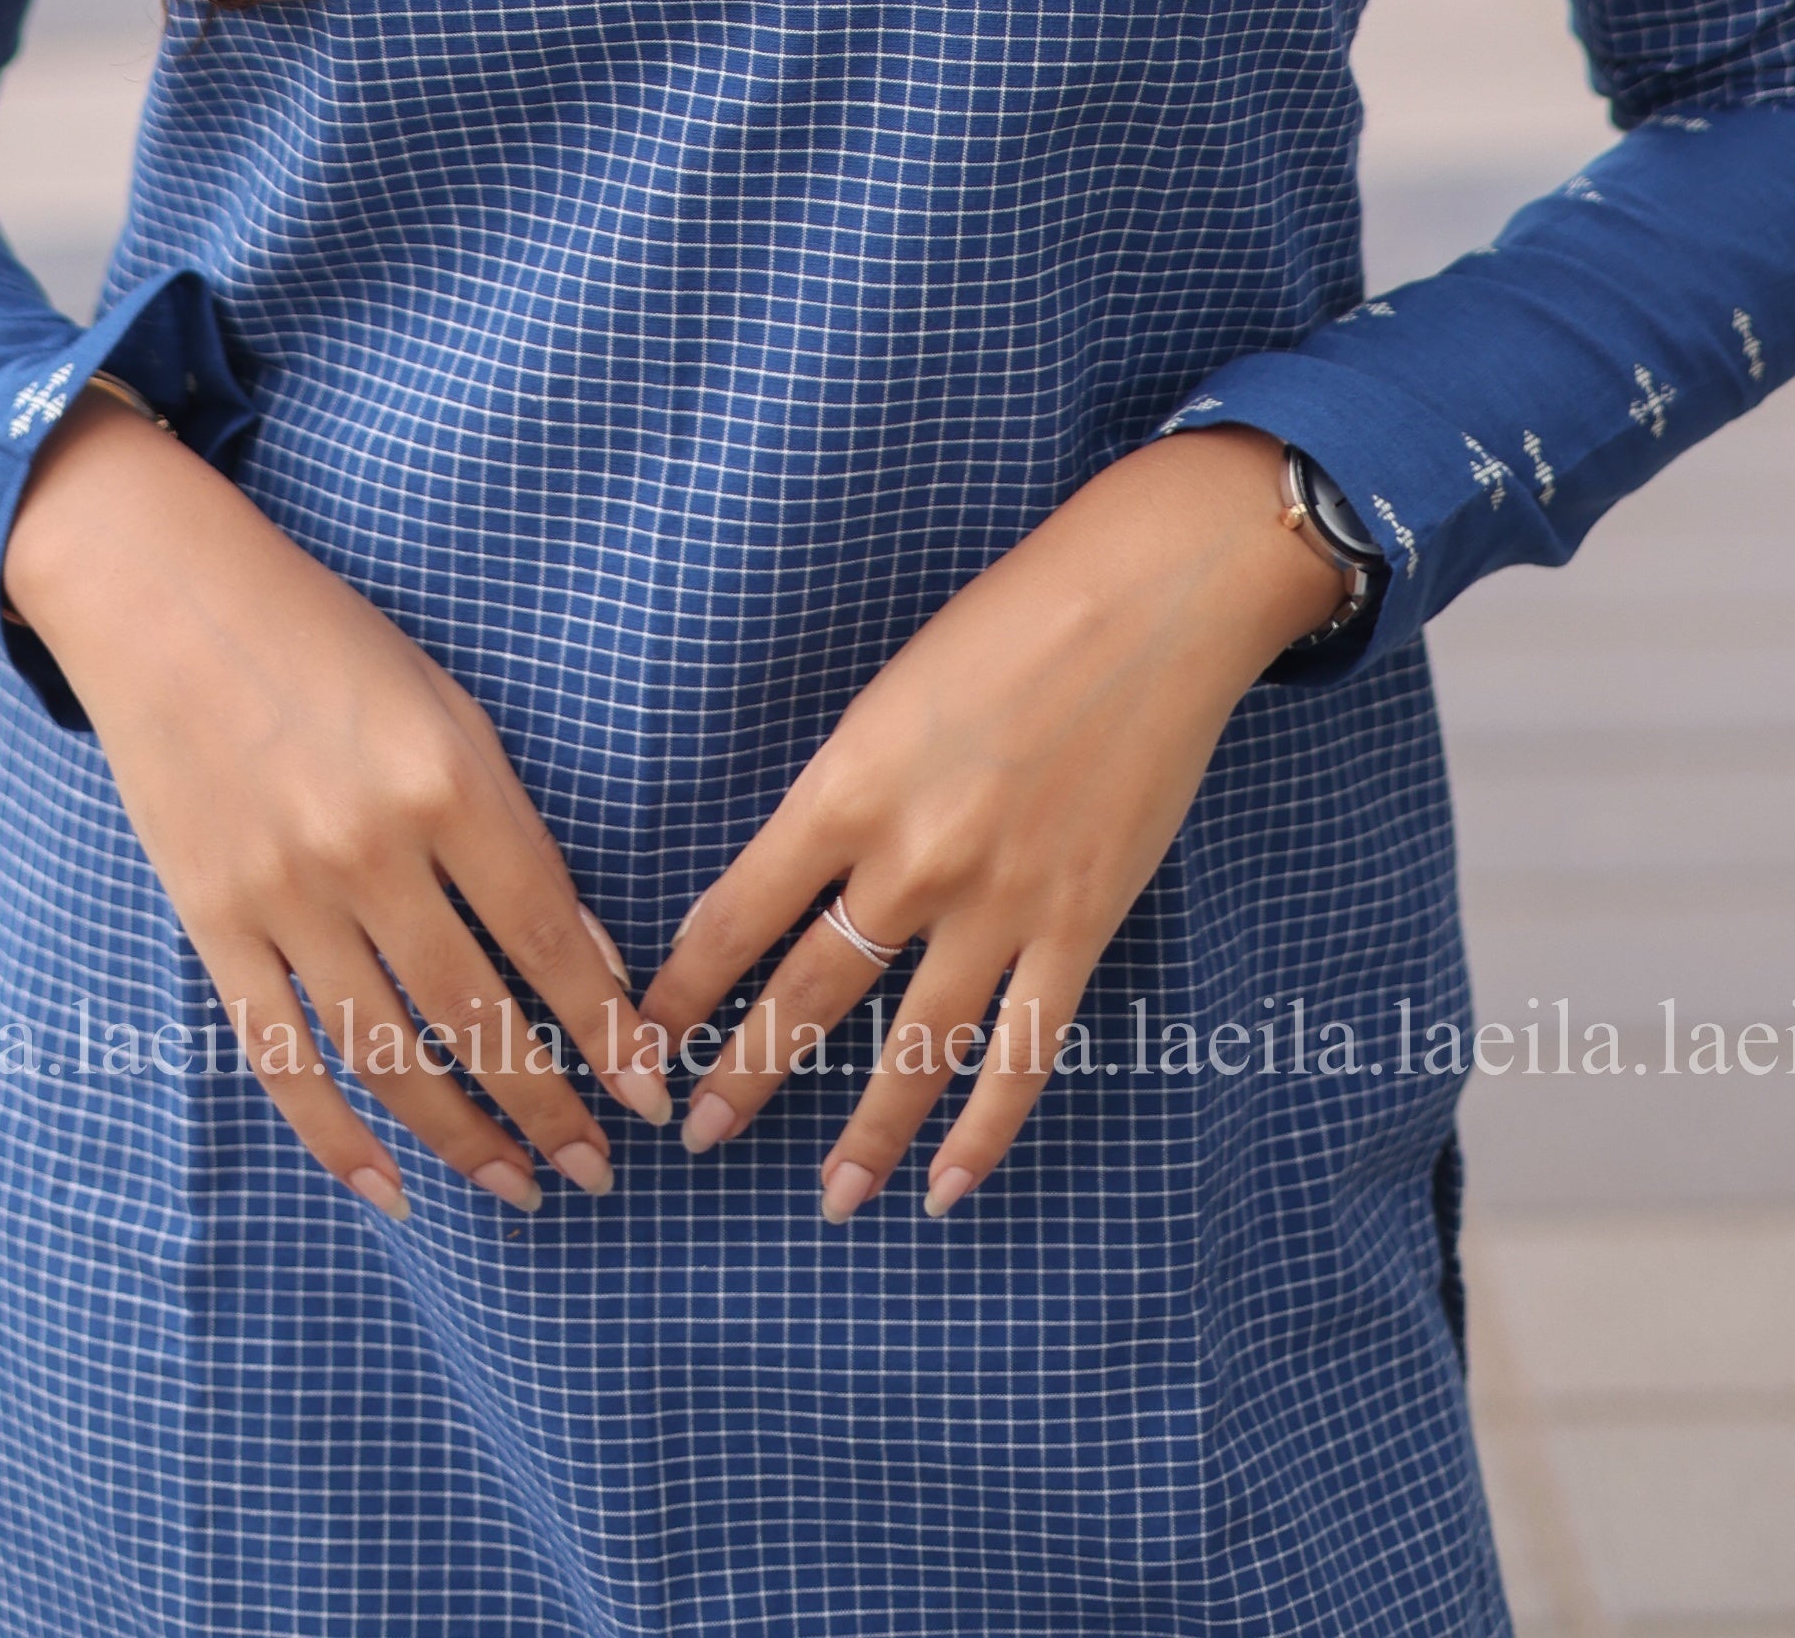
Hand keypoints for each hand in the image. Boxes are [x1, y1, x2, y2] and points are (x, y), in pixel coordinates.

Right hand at [1, 401, 674, 1217]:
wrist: (164, 600)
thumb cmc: (328, 642)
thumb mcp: (449, 708)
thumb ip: (516, 831)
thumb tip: (590, 957)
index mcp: (443, 781)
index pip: (545, 938)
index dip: (605, 1030)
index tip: (650, 1095)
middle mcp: (367, 849)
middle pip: (474, 1015)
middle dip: (548, 1108)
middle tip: (597, 1171)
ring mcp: (283, 895)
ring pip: (385, 1057)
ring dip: (461, 1138)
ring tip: (518, 1189)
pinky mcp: (212, 924)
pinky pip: (279, 1059)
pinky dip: (335, 1139)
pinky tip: (389, 1190)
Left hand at [636, 423, 1335, 1224]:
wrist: (1151, 596)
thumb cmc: (1013, 619)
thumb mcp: (893, 694)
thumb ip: (847, 790)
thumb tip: (804, 876)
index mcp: (848, 783)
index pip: (735, 913)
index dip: (681, 988)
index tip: (643, 1036)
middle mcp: (912, 858)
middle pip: (808, 995)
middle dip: (744, 1075)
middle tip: (698, 1136)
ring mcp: (1001, 901)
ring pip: (914, 1049)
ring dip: (864, 1135)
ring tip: (828, 1198)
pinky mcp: (1080, 922)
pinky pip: (1023, 1052)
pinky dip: (985, 1131)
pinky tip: (950, 1187)